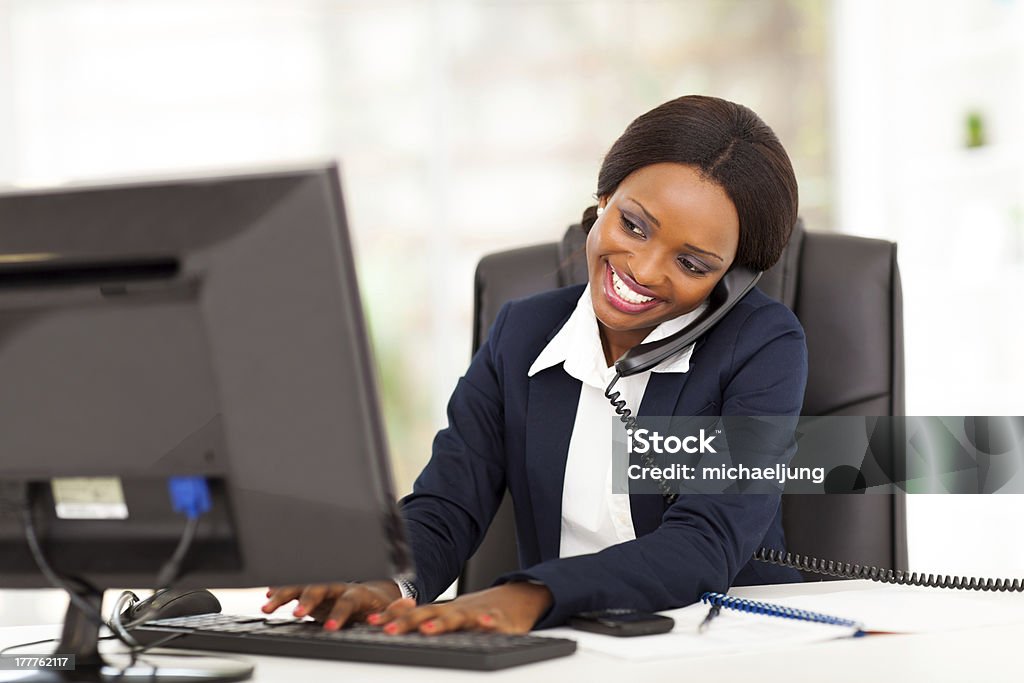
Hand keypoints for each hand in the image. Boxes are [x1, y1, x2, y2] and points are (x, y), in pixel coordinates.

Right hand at [262, 580, 404, 629]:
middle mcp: (338, 585)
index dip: (340, 613)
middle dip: (307, 599)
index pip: (348, 600)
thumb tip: (407, 605)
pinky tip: (268, 594)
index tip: (332, 626)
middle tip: (295, 613)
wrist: (371, 590)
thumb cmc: (378, 603)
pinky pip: (295, 586)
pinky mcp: (312, 590)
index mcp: (357, 592)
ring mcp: (323, 586)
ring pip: (302, 584)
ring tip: (268, 605)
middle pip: (320, 586)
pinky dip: (281, 589)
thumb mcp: (390, 608)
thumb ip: (396, 610)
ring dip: (285, 593)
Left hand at [367, 582, 552, 634]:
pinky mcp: (501, 622)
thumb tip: (390, 622)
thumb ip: (423, 619)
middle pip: (431, 615)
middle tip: (390, 629)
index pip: (414, 613)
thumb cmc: (477, 612)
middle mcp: (458, 610)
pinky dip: (490, 623)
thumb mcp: (449, 615)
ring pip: (459, 618)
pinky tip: (486, 625)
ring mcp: (478, 614)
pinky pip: (496, 623)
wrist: (516, 598)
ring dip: (443, 623)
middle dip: (410, 622)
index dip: (394, 618)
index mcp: (444, 611)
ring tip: (428, 629)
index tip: (372, 624)